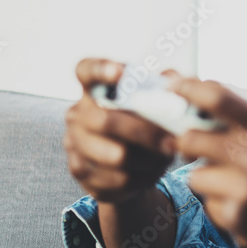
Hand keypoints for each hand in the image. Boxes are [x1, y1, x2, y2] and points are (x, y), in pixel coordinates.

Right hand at [64, 59, 178, 203]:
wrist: (134, 168)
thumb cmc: (145, 128)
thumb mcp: (159, 106)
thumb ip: (166, 88)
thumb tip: (172, 78)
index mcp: (95, 89)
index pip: (86, 70)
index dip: (100, 69)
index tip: (120, 72)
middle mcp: (77, 113)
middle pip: (106, 121)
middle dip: (143, 133)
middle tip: (170, 141)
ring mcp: (74, 143)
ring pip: (114, 155)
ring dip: (146, 159)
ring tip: (163, 158)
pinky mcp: (80, 171)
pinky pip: (116, 178)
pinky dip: (140, 178)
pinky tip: (148, 172)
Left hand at [169, 78, 246, 247]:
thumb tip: (203, 84)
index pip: (216, 96)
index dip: (186, 88)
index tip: (171, 86)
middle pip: (190, 139)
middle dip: (187, 143)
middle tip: (196, 146)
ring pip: (195, 175)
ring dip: (207, 177)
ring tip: (234, 182)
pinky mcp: (239, 219)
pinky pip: (208, 204)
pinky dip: (221, 204)